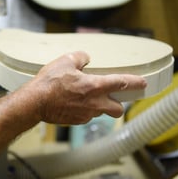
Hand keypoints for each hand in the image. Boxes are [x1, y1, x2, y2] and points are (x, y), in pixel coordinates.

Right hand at [25, 51, 146, 124]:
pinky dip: (85, 110)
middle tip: (112, 97)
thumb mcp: (65, 61)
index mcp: (94, 86)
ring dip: (98, 106)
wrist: (35, 102)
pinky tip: (74, 103)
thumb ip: (80, 57)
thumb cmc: (49, 83)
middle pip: (117, 109)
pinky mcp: (76, 121)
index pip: (121, 83)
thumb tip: (86, 58)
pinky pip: (87, 116)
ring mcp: (85, 114)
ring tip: (85, 97)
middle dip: (118, 104)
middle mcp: (94, 103)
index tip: (142, 83)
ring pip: (100, 113)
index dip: (134, 82)